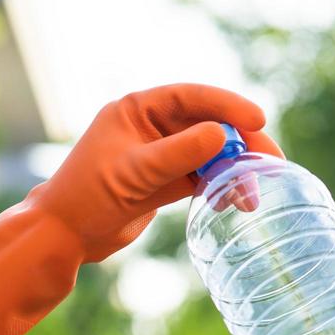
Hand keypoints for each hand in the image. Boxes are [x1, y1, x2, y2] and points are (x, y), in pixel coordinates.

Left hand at [0, 83, 279, 334]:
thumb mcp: (134, 174)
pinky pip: (201, 177)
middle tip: (271, 161)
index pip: (191, 97)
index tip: (258, 119)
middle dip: (240, 142)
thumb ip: (177, 154)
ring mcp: (157, 154)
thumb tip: (222, 136)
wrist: (63, 237)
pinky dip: (219, 187)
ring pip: (208, 153)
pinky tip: (235, 203)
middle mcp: (149, 126)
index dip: (227, 106)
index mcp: (136, 109)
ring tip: (255, 193)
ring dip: (233, 169)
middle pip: (206, 124)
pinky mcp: (162, 182)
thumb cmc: (86, 198)